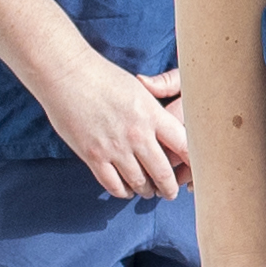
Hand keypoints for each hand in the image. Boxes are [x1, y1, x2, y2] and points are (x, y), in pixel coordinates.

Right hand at [41, 54, 189, 203]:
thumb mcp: (138, 89)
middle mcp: (138, 134)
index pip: (185, 146)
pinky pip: (113, 185)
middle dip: (170, 188)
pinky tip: (125, 190)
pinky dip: (122, 192)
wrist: (66, 73)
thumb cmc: (102, 76)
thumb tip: (168, 129)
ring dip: (146, 191)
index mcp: (153, 115)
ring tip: (149, 192)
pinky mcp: (93, 156)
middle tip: (171, 193)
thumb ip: (154, 111)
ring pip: (139, 183)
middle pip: (163, 173)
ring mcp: (115, 148)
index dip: (194, 163)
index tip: (199, 172)